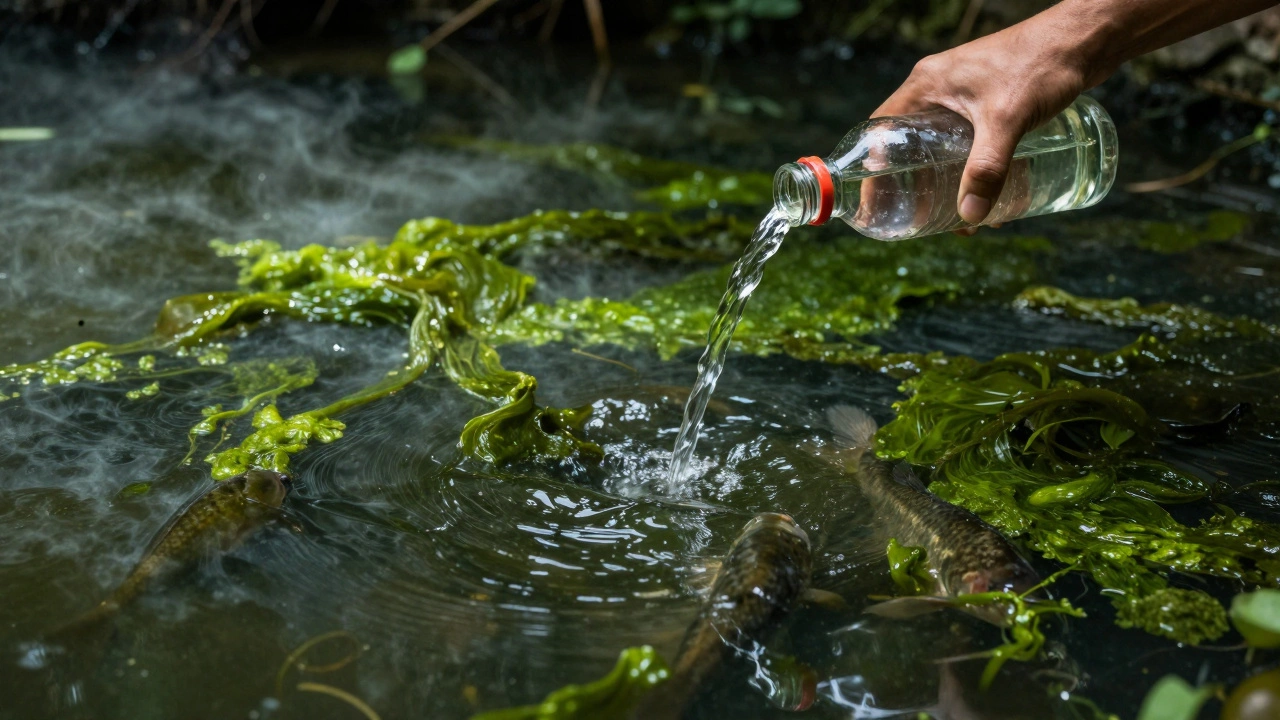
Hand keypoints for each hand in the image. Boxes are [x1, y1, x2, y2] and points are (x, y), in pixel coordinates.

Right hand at [873, 12, 1090, 229]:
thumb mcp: (1007, 121)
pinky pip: (968, 144)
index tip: (879, 207)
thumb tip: (971, 216)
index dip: (875, 172)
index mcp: (925, 86)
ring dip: (949, 185)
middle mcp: (938, 90)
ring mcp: (964, 96)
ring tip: (966, 218)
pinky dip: (973, 170)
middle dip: (917, 188)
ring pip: (941, 149)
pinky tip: (993, 193)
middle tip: (926, 221)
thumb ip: (987, 169)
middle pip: (910, 147)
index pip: (881, 133)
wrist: (1085, 39)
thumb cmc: (1041, 64)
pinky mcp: (989, 103)